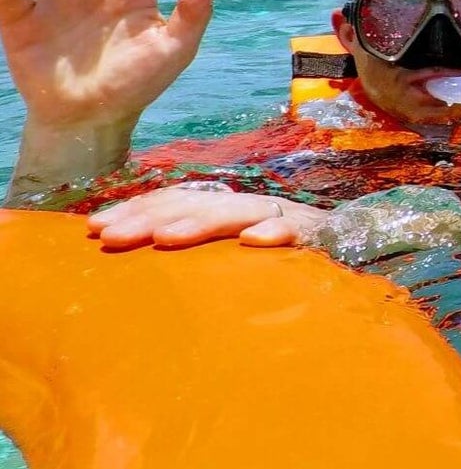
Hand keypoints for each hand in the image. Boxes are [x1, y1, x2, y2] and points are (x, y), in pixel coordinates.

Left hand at [88, 185, 322, 249]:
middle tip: (109, 236)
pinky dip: (276, 232)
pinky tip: (254, 242)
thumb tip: (140, 266)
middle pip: (196, 204)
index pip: (177, 201)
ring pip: (238, 212)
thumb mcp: (233, 261)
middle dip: (150, 218)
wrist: (359, 248)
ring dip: (201, 224)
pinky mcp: (318, 235)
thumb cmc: (285, 267)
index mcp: (227, 212)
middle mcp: (250, 208)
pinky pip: (297, 231)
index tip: (93, 229)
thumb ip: (201, 257)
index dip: (137, 210)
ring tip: (164, 239)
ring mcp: (284, 218)